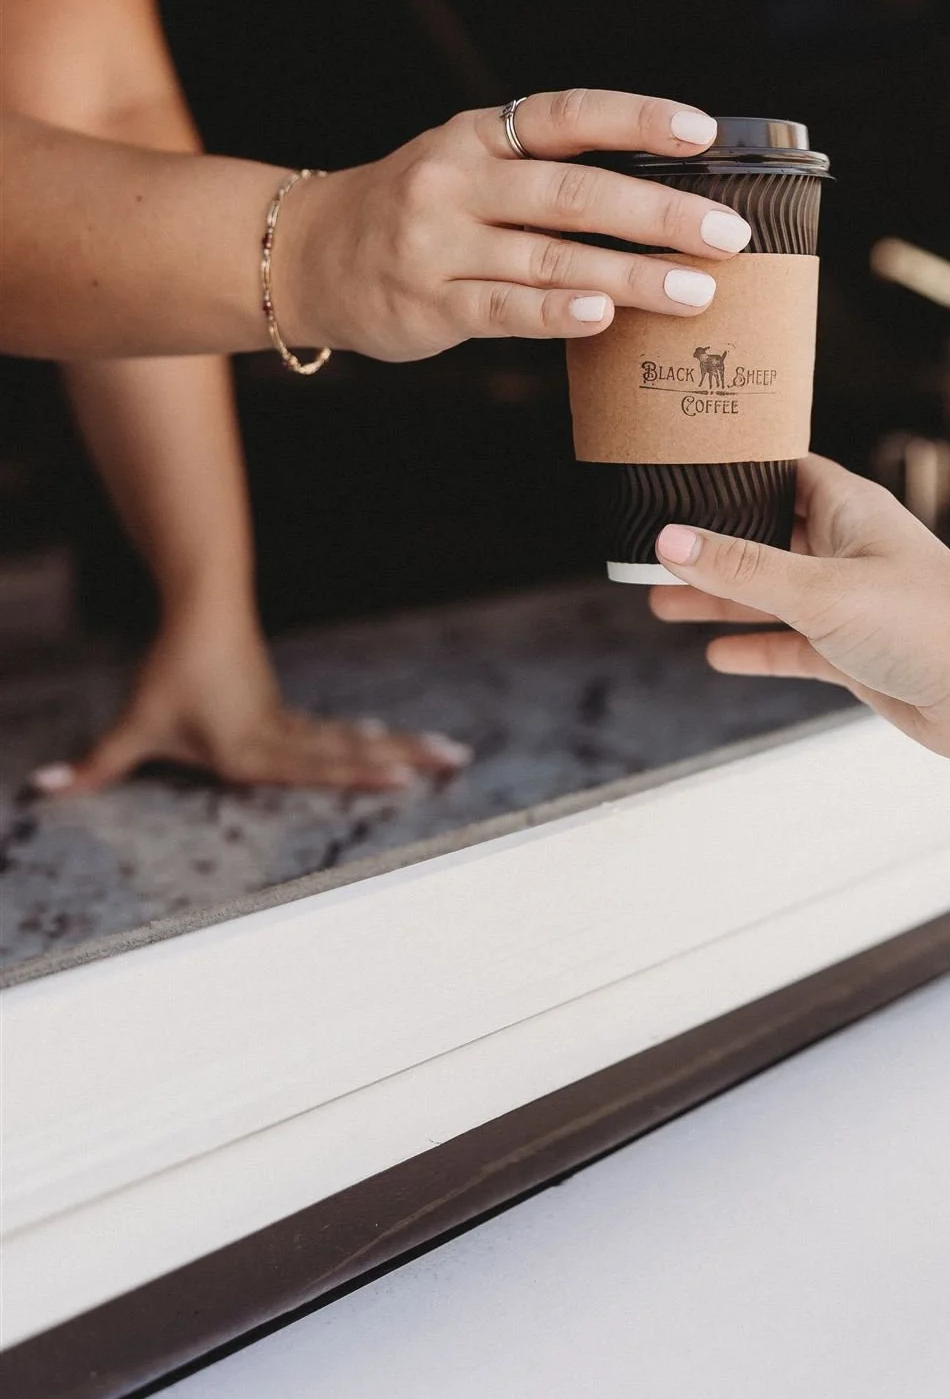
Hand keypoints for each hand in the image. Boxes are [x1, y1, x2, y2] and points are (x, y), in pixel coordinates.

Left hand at [29, 606, 469, 793]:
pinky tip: (388, 742)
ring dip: (399, 747)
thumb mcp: (135, 724)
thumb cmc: (171, 671)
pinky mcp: (283, 713)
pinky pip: (335, 733)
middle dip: (406, 758)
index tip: (406, 779)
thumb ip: (97, 765)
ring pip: (353, 739)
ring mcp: (288, 723)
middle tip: (457, 760)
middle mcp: (281, 739)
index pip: (316, 767)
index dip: (364, 773)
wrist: (202, 608)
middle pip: (353, 750)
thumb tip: (44, 789)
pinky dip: (367, 741)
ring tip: (448, 754)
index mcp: (253, 750)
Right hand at [275, 89, 751, 361]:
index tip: (702, 132)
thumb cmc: (418, 210)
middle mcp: (458, 180)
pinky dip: (558, 313)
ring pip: (551, 258)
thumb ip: (546, 175)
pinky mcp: (429, 302)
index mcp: (480, 135)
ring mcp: (439, 243)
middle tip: (726, 235)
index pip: (569, 114)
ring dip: (632, 276)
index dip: (638, 118)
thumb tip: (664, 199)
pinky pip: (504, 309)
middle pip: (574, 191)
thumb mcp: (471, 167)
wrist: (308, 254)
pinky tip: (604, 317)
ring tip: (696, 291)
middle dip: (660, 213)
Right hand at [649, 454, 949, 760]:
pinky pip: (794, 645)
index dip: (730, 472)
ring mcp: (852, 602)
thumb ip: (743, 568)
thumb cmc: (930, 624)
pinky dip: (758, 648)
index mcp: (849, 509)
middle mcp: (849, 549)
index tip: (676, 471)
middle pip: (766, 537)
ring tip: (662, 603)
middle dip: (712, 546)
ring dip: (723, 599)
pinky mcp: (857, 652)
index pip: (779, 471)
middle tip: (649, 551)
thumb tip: (671, 541)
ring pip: (773, 595)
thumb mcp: (820, 590)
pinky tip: (719, 654)